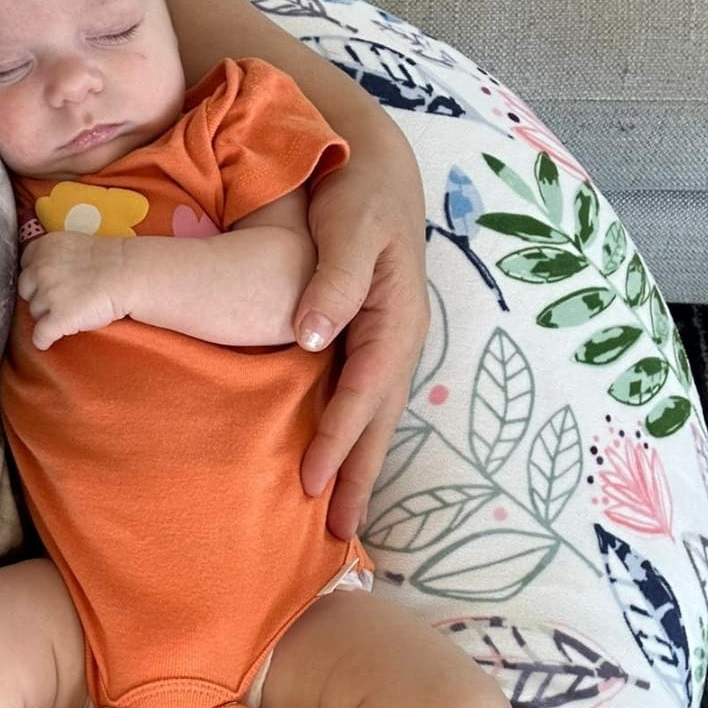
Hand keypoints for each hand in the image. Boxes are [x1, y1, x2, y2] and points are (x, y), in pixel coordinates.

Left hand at [17, 231, 129, 349]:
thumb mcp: (74, 244)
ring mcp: (47, 296)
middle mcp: (39, 270)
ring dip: (47, 315)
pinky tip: (47, 342)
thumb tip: (45, 271)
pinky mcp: (58, 320)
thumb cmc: (111, 261)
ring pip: (34, 312)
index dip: (37, 277)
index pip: (26, 266)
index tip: (48, 283)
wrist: (130, 276)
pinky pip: (40, 335)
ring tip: (68, 315)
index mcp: (42, 248)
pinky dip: (43, 340)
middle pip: (26, 290)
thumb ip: (53, 254)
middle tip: (60, 300)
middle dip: (39, 296)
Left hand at [295, 153, 429, 539]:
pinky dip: (353, 439)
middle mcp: (399, 342)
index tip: (308, 482)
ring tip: (340, 521)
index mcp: (396, 320)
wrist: (378, 169)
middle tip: (337, 538)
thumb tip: (311, 337)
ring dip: (358, 470)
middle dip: (358, 481)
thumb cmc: (359, 194)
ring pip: (374, 421)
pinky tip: (337, 463)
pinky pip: (365, 402)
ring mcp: (389, 345)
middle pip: (378, 424)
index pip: (363, 394)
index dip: (337, 440)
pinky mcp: (373, 342)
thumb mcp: (349, 226)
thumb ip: (333, 278)